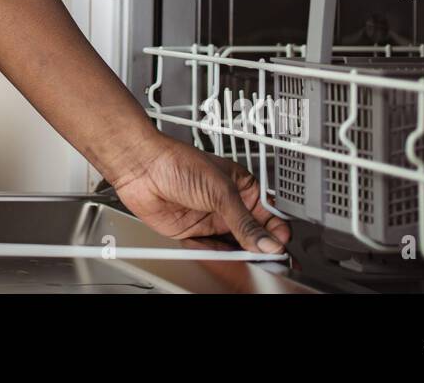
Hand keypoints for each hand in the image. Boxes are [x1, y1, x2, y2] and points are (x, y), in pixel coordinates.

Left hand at [111, 135, 290, 253]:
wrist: (142, 168)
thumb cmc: (178, 162)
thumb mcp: (220, 191)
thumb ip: (244, 221)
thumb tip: (266, 241)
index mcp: (242, 187)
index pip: (268, 214)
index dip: (276, 231)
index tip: (281, 245)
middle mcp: (228, 205)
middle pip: (253, 234)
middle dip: (261, 247)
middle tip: (270, 260)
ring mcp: (211, 220)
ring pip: (233, 246)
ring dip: (240, 255)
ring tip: (248, 262)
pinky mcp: (194, 233)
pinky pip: (211, 250)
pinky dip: (218, 257)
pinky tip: (225, 260)